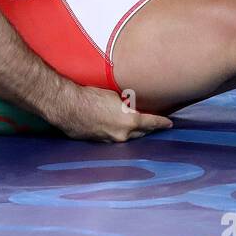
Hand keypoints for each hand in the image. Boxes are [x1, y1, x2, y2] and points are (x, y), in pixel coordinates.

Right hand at [47, 84, 173, 141]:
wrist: (66, 106)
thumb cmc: (89, 95)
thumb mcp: (114, 94)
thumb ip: (126, 102)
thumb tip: (130, 103)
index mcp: (130, 121)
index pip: (152, 123)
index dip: (162, 123)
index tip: (169, 124)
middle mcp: (123, 135)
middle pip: (141, 133)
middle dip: (148, 129)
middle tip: (154, 125)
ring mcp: (110, 140)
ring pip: (127, 137)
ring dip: (132, 132)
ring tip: (134, 126)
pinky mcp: (98, 141)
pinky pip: (113, 138)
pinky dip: (117, 133)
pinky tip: (114, 127)